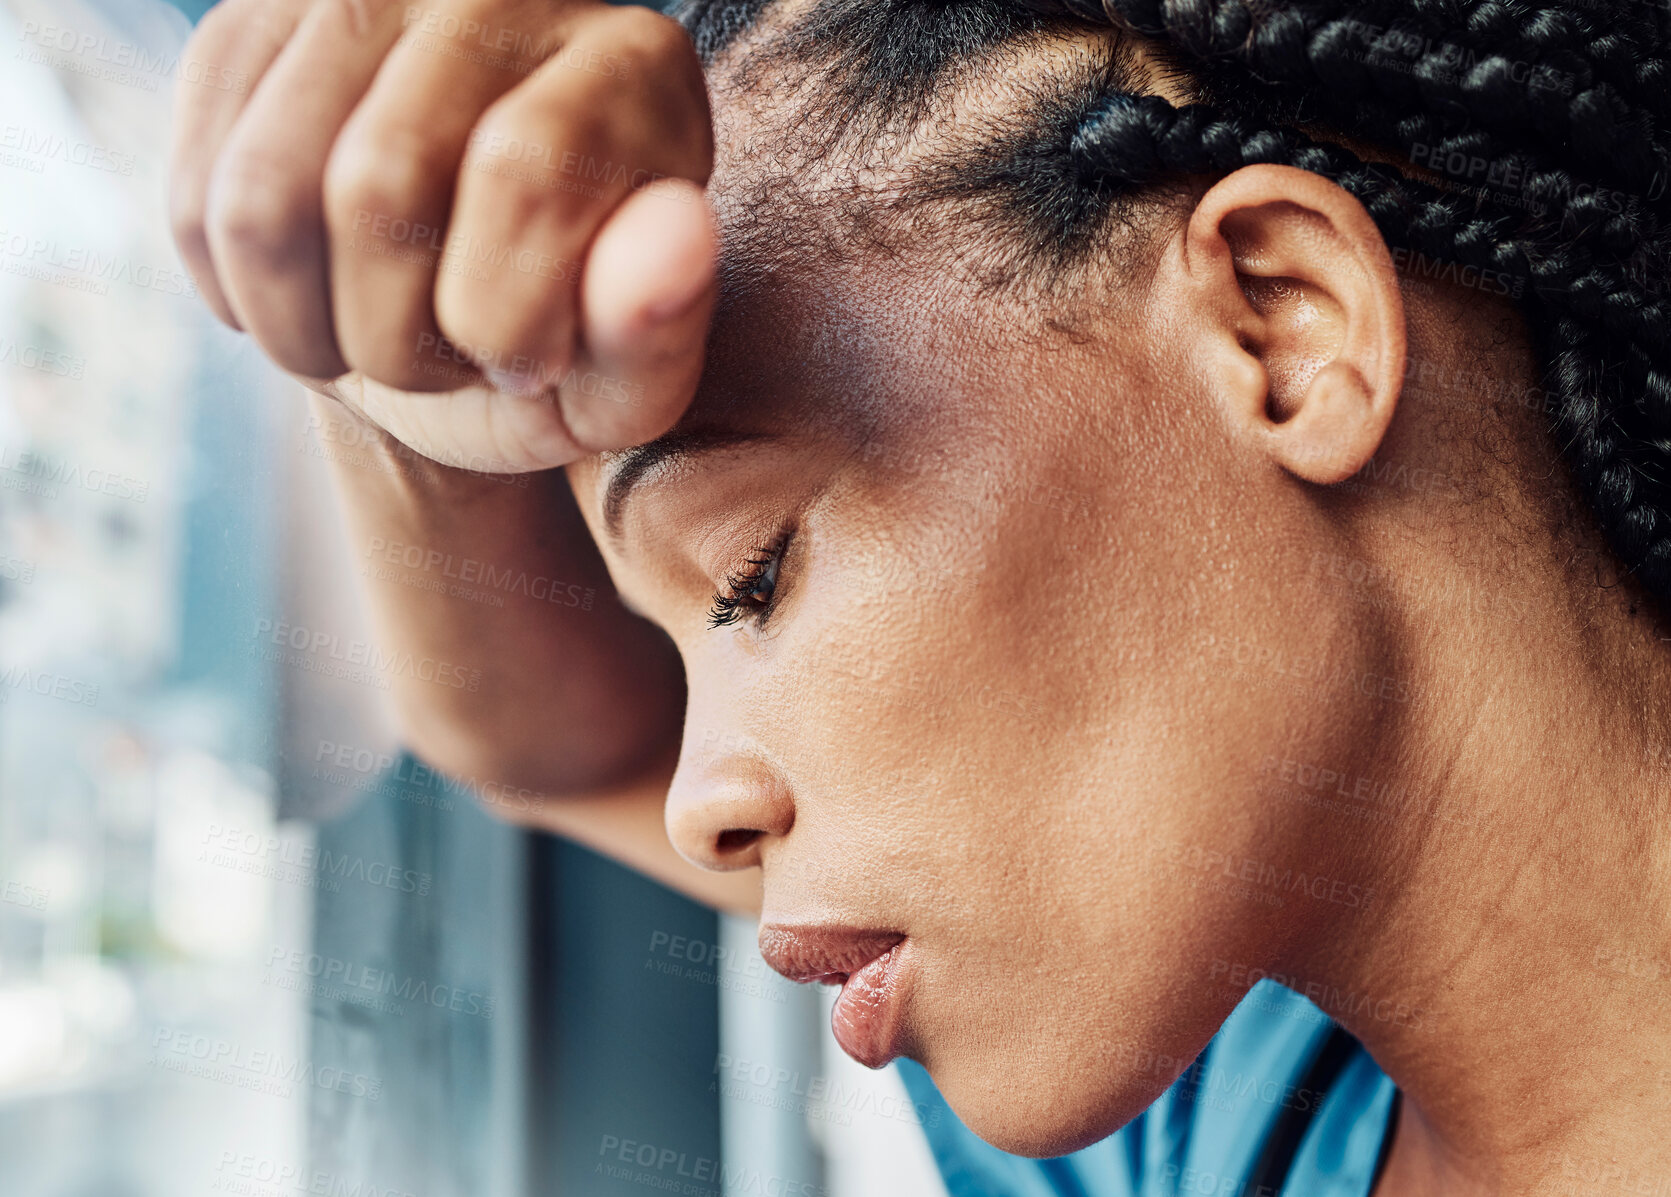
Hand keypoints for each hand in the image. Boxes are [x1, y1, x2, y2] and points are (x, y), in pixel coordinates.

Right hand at [170, 0, 716, 471]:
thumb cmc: (558, 348)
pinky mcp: (247, 30)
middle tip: (445, 361)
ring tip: (376, 346)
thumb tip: (675, 235)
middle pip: (377, 183)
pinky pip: (195, 199)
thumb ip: (656, 330)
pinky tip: (313, 305)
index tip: (525, 365)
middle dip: (400, 341)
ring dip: (311, 333)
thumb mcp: (622, 381)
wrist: (447, 318)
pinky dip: (244, 301)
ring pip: (264, 198)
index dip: (505, 318)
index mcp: (632, 65)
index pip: (525, 171)